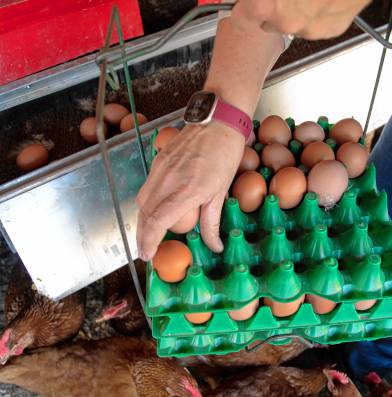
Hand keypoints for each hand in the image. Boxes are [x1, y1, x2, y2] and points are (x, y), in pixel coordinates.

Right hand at [136, 121, 244, 260]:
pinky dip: (147, 204)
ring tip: (148, 236)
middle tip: (146, 253)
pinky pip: (147, 187)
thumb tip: (214, 246)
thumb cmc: (225, 155)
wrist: (218, 121)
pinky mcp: (158, 161)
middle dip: (141, 237)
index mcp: (186, 190)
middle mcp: (168, 180)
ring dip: (142, 222)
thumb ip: (212, 222)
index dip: (149, 241)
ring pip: (142, 201)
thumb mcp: (221, 192)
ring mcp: (160, 169)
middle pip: (144, 214)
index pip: (157, 221)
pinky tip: (154, 212)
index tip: (148, 256)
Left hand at [231, 0, 370, 39]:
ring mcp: (310, 28)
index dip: (243, 8)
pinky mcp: (332, 28)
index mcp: (264, 5)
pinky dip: (318, 9)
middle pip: (268, 21)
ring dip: (296, 7)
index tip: (246, 4)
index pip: (239, 19)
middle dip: (272, 5)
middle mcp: (286, 22)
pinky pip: (318, 21)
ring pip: (294, 21)